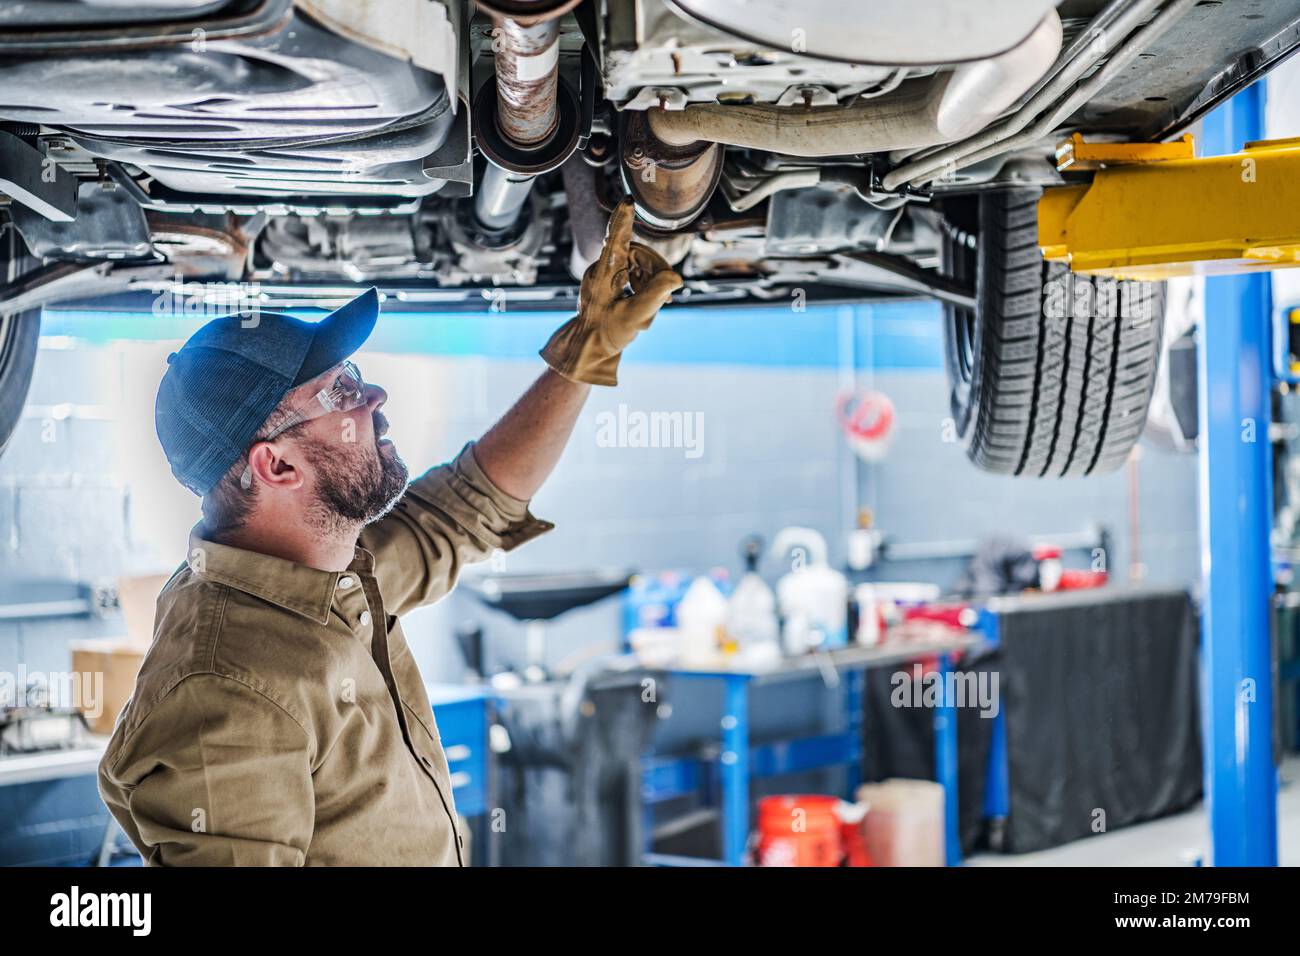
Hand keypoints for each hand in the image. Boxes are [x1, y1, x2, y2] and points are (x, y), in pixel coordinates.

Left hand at [539, 199, 682, 385]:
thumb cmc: (607, 333)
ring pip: (638, 263)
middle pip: (639, 254)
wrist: (588, 347)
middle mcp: (602, 267)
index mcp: (605, 272)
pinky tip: (647, 303)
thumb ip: (655, 295)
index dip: (624, 219)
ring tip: (650, 307)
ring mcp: (604, 273)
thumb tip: (675, 278)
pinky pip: (633, 272)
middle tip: (667, 297)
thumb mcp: (635, 317)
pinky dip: (644, 285)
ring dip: (650, 282)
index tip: (628, 201)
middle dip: (655, 272)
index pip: (617, 239)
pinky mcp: (608, 279)